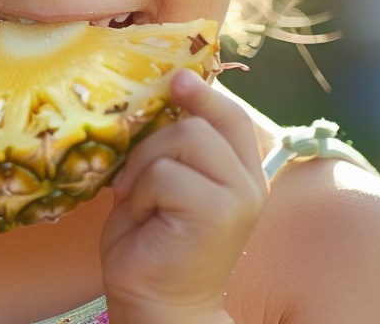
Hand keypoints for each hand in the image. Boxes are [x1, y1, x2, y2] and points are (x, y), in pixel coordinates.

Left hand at [99, 69, 266, 323]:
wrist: (155, 304)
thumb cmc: (149, 243)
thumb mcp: (159, 182)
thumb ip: (169, 146)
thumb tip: (156, 95)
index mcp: (237, 173)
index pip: (231, 115)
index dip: (204, 92)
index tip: (176, 77)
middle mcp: (247, 183)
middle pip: (200, 122)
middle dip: (153, 142)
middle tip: (133, 180)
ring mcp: (238, 198)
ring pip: (183, 139)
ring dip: (145, 167)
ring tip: (138, 201)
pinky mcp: (219, 213)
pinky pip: (166, 173)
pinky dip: (142, 191)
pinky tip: (143, 218)